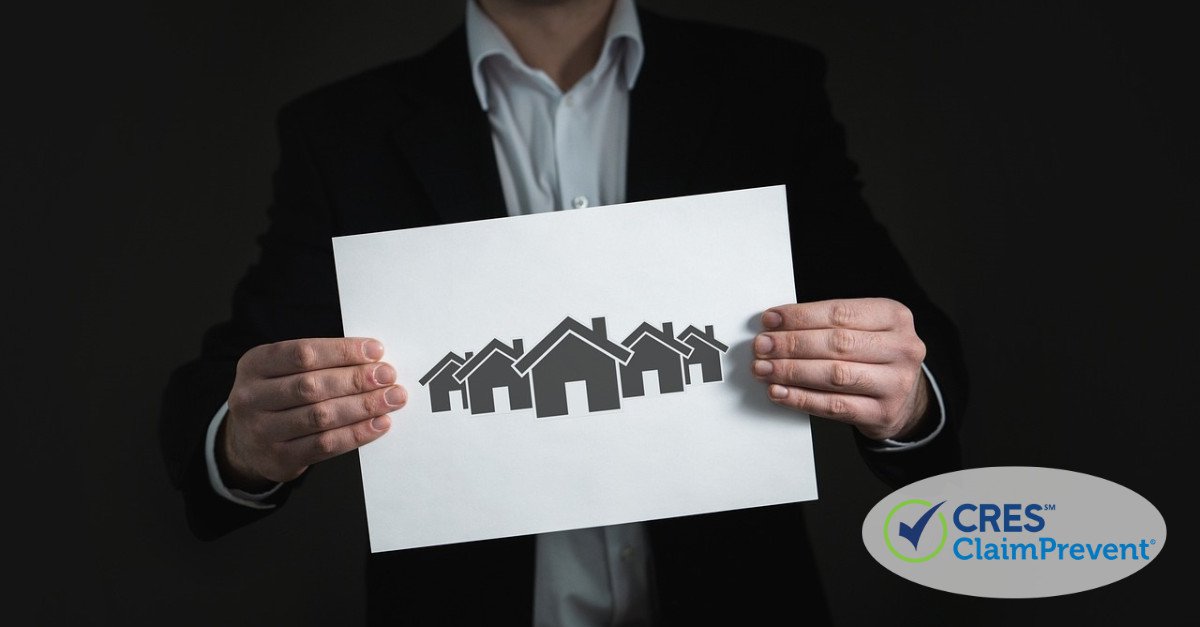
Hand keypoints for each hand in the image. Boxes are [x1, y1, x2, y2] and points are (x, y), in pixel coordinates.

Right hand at [219, 337, 404, 490]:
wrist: (245, 443)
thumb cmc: (276, 396)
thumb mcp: (282, 371)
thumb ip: (318, 362)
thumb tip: (371, 358)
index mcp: (254, 364)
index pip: (303, 353)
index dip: (342, 351)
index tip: (375, 350)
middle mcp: (252, 397)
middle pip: (312, 386)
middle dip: (356, 379)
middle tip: (388, 376)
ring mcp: (262, 431)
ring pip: (321, 416)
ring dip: (363, 406)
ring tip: (391, 398)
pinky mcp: (280, 458)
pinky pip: (325, 445)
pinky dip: (357, 433)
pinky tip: (379, 423)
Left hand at [752, 298, 929, 440]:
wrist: (904, 399)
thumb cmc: (873, 356)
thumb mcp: (863, 329)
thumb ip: (826, 324)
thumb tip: (775, 326)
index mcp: (894, 317)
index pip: (840, 313)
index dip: (800, 316)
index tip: (770, 320)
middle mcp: (902, 348)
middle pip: (837, 343)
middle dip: (792, 344)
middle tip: (762, 346)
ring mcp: (896, 383)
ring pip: (834, 375)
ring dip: (792, 371)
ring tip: (764, 368)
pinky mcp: (883, 413)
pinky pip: (834, 406)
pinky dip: (801, 398)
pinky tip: (779, 392)